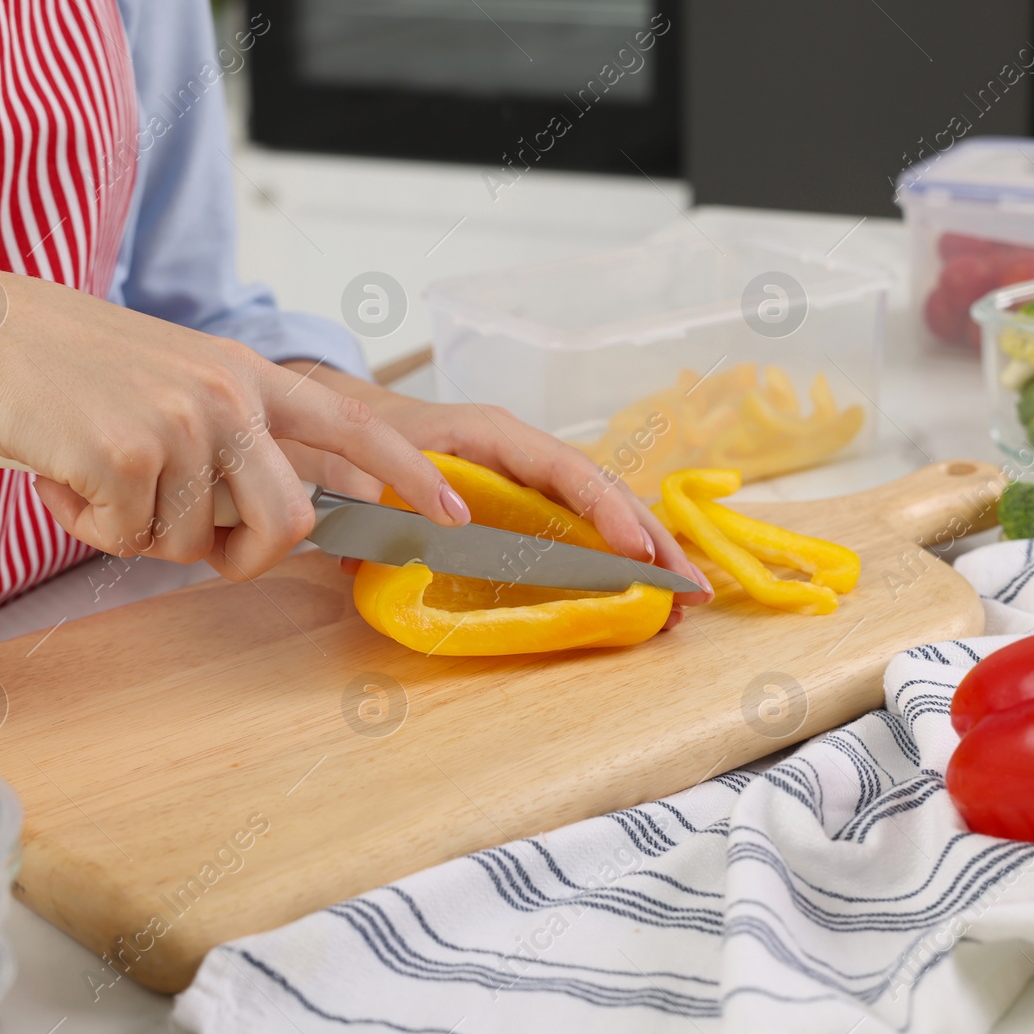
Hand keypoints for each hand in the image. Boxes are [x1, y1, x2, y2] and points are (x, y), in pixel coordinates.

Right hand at [0, 272, 471, 579]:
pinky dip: (91, 528)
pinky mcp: (129, 455)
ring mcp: (183, 422)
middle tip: (190, 543)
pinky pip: (130, 542)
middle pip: (288, 523)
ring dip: (142, 534)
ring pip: (194, 544)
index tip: (454, 511)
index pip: (355, 426)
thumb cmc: (78, 374)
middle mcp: (230, 395)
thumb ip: (236, 441)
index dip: (410, 473)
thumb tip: (272, 524)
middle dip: (243, 557)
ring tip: (100, 475)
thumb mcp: (180, 384)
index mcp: (250, 377)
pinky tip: (65, 475)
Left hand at [286, 363, 712, 622]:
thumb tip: (430, 542)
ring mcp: (528, 477)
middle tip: (690, 591)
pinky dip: (610, 561)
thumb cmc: (356, 443)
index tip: (636, 553)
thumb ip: (389, 504)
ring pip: (599, 513)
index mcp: (493, 435)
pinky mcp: (524, 504)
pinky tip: (636, 596)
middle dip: (650, 541)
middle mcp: (523, 452)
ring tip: (679, 608)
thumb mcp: (364, 472)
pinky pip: (578, 528)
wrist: (344, 425)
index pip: (565, 470)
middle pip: (602, 491)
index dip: (605, 511)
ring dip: (641, 557)